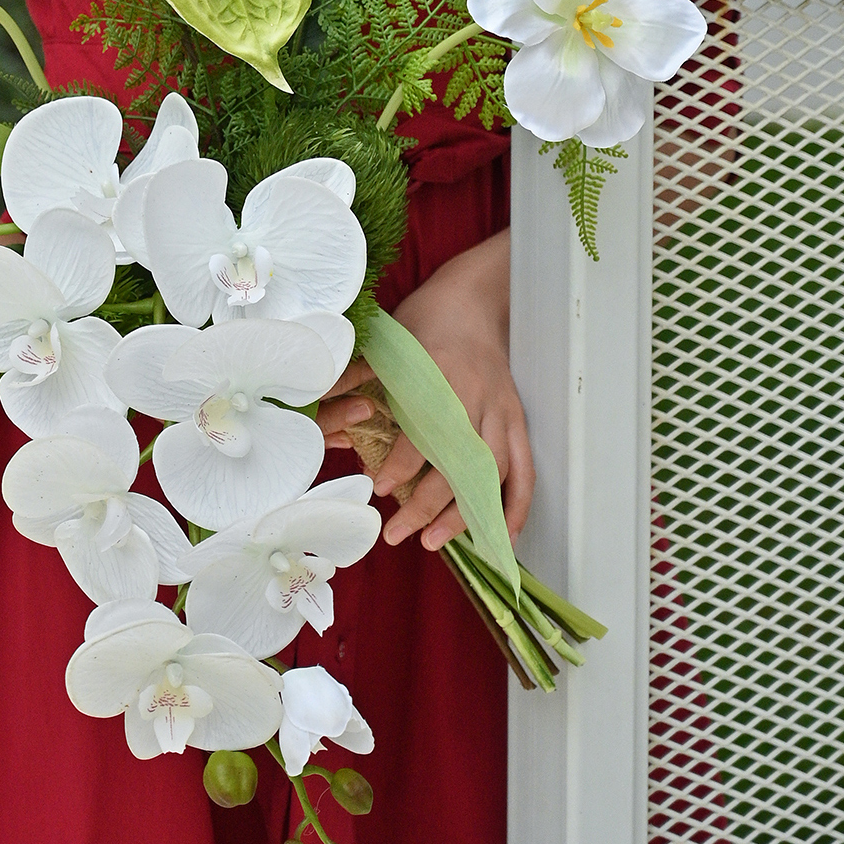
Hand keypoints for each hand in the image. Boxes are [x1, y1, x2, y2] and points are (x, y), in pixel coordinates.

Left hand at [315, 229, 534, 551]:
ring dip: (467, 513)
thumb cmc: (423, 324)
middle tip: (398, 534)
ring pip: (491, 472)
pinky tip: (500, 537)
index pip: (425, 428)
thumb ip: (355, 377)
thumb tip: (318, 407)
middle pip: (459, 460)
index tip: (380, 487)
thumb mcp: (386, 344)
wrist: (473, 300)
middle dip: (429, 503)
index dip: (404, 463)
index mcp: (440, 374)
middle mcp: (475, 395)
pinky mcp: (517, 419)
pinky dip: (515, 506)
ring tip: (435, 542)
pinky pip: (524, 469)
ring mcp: (501, 409)